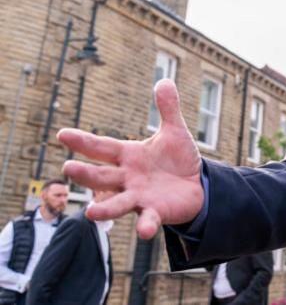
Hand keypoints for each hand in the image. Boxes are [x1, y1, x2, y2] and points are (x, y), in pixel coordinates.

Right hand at [57, 79, 204, 238]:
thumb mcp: (175, 132)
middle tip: (68, 168)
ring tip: (90, 213)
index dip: (83, 141)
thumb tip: (165, 80)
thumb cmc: (178, 160)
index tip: (62, 134)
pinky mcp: (155, 211)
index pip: (102, 147)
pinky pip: (148, 219)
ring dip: (105, 207)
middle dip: (86, 173)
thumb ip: (168, 109)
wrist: (197, 186)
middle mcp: (127, 177)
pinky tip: (144, 231)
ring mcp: (139, 196)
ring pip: (117, 202)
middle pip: (102, 175)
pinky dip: (145, 225)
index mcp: (128, 156)